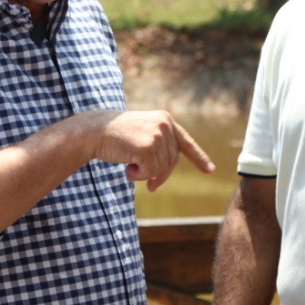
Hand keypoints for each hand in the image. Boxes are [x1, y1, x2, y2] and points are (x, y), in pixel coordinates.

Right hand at [91, 110, 214, 191]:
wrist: (94, 131)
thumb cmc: (115, 137)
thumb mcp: (141, 136)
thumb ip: (157, 148)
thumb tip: (163, 175)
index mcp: (165, 119)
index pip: (185, 142)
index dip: (199, 157)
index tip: (210, 170)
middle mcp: (165, 124)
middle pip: (172, 161)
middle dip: (160, 175)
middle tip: (150, 185)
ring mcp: (157, 134)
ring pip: (161, 168)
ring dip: (145, 174)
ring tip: (129, 165)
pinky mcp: (148, 147)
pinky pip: (150, 172)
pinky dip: (138, 176)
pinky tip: (126, 167)